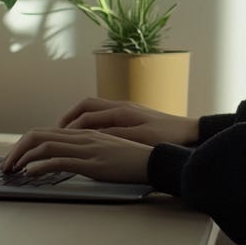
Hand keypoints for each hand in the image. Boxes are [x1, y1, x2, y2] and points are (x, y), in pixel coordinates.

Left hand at [1, 127, 152, 183]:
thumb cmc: (132, 158)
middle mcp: (82, 136)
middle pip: (39, 134)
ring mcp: (86, 148)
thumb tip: (66, 160)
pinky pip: (60, 160)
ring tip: (12, 169)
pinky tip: (30, 172)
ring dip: (23, 157)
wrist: (154, 159)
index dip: (26, 143)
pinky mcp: (91, 162)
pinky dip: (40, 165)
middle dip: (17, 148)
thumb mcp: (106, 150)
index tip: (15, 157)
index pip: (46, 132)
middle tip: (6, 164)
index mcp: (84, 132)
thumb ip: (87, 150)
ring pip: (45, 145)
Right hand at [56, 97, 199, 146]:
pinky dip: (91, 121)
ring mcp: (126, 109)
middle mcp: (121, 106)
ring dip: (79, 118)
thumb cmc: (167, 137)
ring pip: (94, 108)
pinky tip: (90, 134)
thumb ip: (115, 136)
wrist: (189, 132)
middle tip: (56, 130)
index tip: (56, 138)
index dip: (70, 127)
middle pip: (87, 105)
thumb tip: (92, 135)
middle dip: (69, 117)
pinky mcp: (132, 115)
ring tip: (67, 132)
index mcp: (121, 112)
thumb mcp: (140, 139)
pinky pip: (104, 114)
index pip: (87, 116)